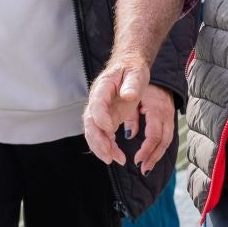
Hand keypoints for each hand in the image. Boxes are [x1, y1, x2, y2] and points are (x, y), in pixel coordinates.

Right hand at [84, 56, 177, 174]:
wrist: (128, 67)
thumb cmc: (132, 69)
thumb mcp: (136, 74)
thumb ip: (132, 84)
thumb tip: (128, 95)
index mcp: (102, 88)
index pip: (97, 104)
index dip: (101, 117)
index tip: (111, 129)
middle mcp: (97, 101)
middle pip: (90, 122)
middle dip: (98, 140)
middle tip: (110, 155)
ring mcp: (100, 111)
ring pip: (93, 132)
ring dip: (102, 147)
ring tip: (116, 159)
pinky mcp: (106, 119)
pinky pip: (102, 135)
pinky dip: (107, 147)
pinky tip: (116, 156)